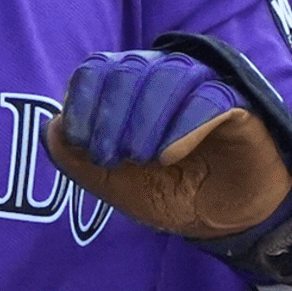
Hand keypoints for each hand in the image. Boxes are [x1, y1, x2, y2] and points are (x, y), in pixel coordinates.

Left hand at [47, 49, 291, 239]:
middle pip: (127, 70)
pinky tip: (170, 155)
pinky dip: (183, 125)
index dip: (82, 103)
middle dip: (110, 117)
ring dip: (144, 120)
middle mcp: (163, 74)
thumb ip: (75, 157)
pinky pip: (209, 97)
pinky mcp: (239, 104)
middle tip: (110, 158)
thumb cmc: (165, 192)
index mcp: (129, 85)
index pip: (95, 69)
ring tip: (142, 159)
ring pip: (167, 76)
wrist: (223, 221)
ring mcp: (202, 84)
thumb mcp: (110, 181)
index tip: (81, 144)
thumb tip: (52, 127)